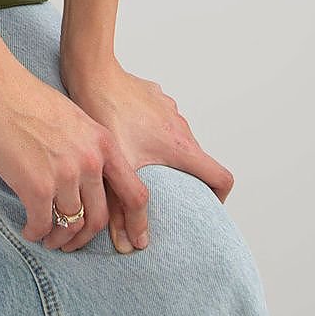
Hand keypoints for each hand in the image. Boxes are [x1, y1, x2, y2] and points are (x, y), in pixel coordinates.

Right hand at [0, 58, 150, 253]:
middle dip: (84, 237)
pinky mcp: (37, 187)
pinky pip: (42, 224)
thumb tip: (87, 182)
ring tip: (47, 237)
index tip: (132, 241)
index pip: (135, 194)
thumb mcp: (74, 119)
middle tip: (70, 242)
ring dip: (58, 238)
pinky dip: (35, 232)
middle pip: (99, 218)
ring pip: (71, 225)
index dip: (136, 223)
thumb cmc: (27, 98)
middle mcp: (90, 161)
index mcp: (103, 143)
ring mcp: (65, 175)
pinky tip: (28, 229)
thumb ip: (87, 148)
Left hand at [60, 56, 235, 253]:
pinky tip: (123, 135)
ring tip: (137, 163)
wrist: (92, 70)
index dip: (219, 197)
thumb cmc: (106, 113)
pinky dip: (150, 132)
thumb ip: (123, 208)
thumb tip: (130, 244)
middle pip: (197, 160)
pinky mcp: (153, 95)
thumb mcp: (116, 167)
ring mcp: (168, 107)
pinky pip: (160, 120)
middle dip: (183, 178)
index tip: (203, 206)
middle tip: (159, 191)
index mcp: (180, 146)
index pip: (222, 177)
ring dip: (164, 154)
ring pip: (177, 138)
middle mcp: (181, 125)